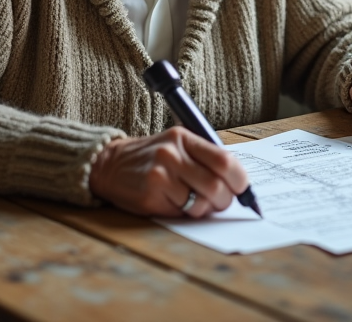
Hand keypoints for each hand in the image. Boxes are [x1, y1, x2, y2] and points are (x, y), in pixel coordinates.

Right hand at [89, 127, 249, 217]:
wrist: (110, 165)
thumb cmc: (151, 158)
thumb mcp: (177, 145)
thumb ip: (205, 158)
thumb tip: (238, 184)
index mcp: (183, 138)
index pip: (225, 160)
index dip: (239, 180)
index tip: (241, 189)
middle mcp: (172, 154)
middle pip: (216, 185)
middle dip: (224, 200)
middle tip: (220, 202)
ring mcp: (160, 175)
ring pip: (201, 204)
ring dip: (204, 209)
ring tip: (194, 203)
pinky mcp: (150, 196)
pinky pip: (182, 213)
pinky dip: (185, 214)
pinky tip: (175, 204)